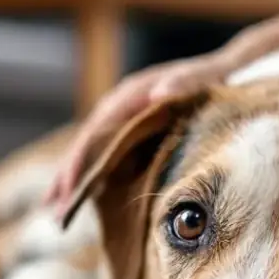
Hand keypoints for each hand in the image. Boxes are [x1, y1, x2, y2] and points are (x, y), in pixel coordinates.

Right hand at [45, 52, 233, 212]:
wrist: (225, 68)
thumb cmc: (214, 74)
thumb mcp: (204, 75)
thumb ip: (185, 81)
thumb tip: (160, 92)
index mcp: (132, 92)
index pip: (98, 128)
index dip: (82, 158)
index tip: (71, 184)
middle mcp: (121, 104)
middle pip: (87, 142)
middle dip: (68, 175)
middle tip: (53, 208)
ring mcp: (124, 117)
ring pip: (92, 150)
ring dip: (73, 178)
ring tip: (55, 210)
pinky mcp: (132, 129)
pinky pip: (106, 154)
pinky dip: (92, 174)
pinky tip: (83, 197)